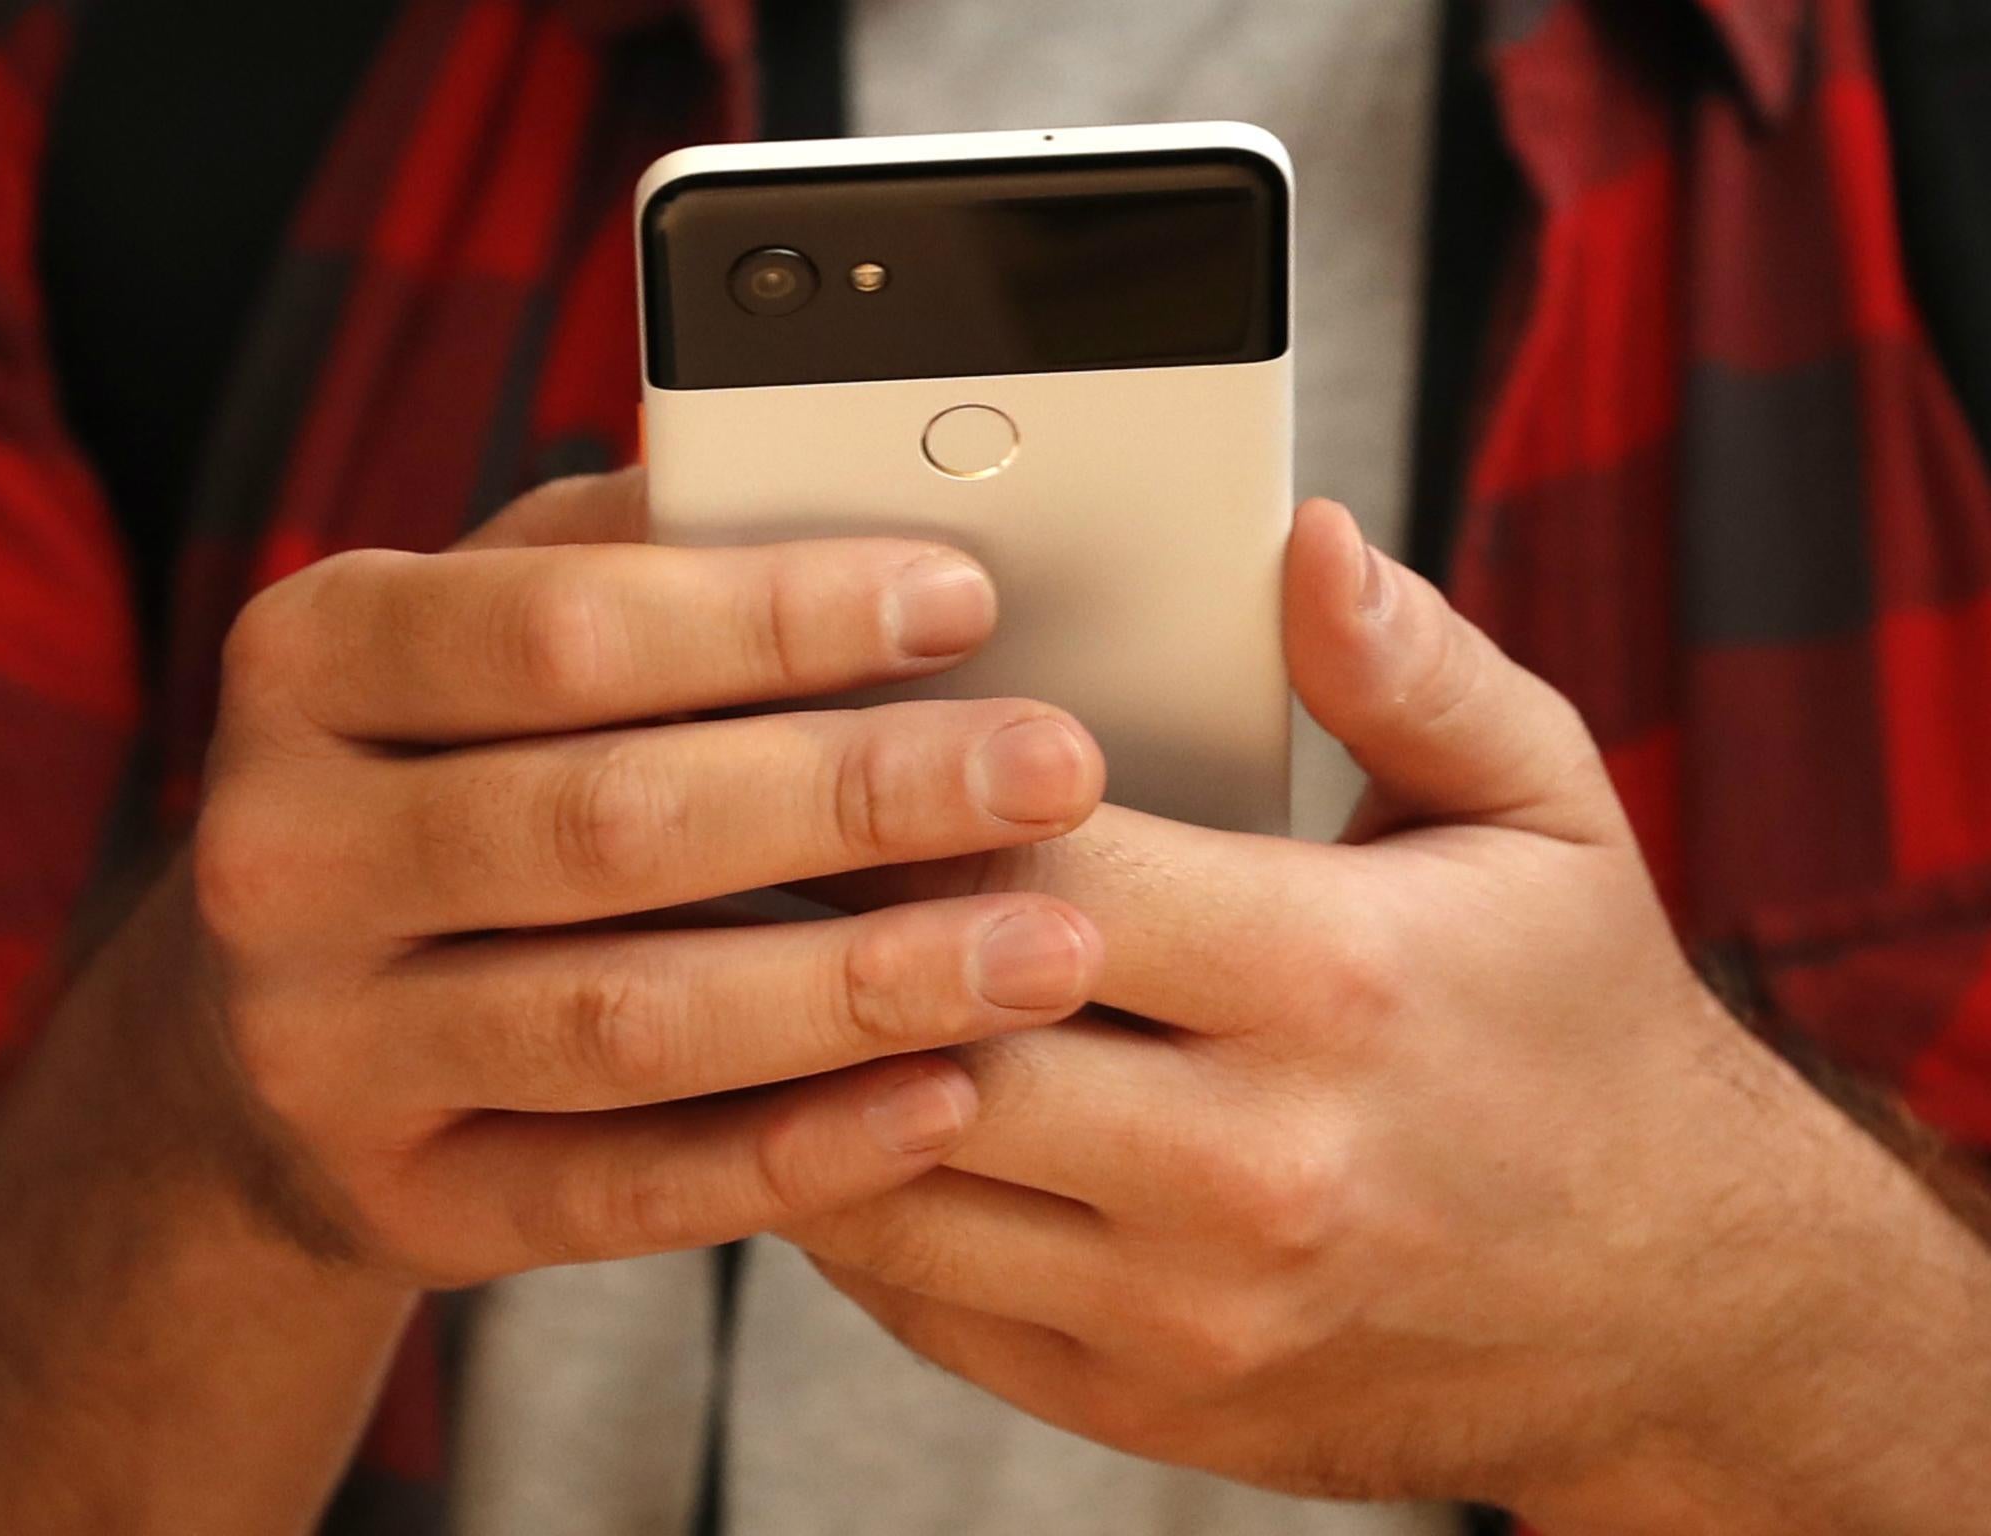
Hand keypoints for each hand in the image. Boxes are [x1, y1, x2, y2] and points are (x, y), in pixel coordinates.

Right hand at [154, 469, 1104, 1286]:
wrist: (275, 1032)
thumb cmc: (446, 776)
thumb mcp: (483, 630)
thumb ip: (626, 559)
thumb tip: (840, 486)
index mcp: (312, 662)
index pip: (561, 631)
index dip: (775, 618)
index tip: (960, 602)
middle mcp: (285, 856)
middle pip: (608, 826)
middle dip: (859, 798)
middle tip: (1051, 773)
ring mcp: (327, 1049)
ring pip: (627, 1023)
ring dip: (860, 989)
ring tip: (1045, 949)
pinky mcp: (405, 1201)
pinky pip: (625, 1191)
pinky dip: (799, 1151)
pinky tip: (943, 1100)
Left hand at [788, 501, 1990, 1532]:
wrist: (1669, 1310)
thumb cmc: (1581, 1029)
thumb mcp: (1547, 813)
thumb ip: (1414, 670)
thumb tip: (1306, 540)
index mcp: (1330, 979)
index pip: (1039, 860)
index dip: (905, 790)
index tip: (822, 731)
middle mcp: (1249, 1161)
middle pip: (932, 1022)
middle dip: (805, 926)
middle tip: (717, 840)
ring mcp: (1183, 1304)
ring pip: (887, 1178)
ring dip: (784, 1071)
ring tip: (726, 967)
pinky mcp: (1140, 1398)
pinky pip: (918, 1299)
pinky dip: (841, 1196)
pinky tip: (818, 1103)